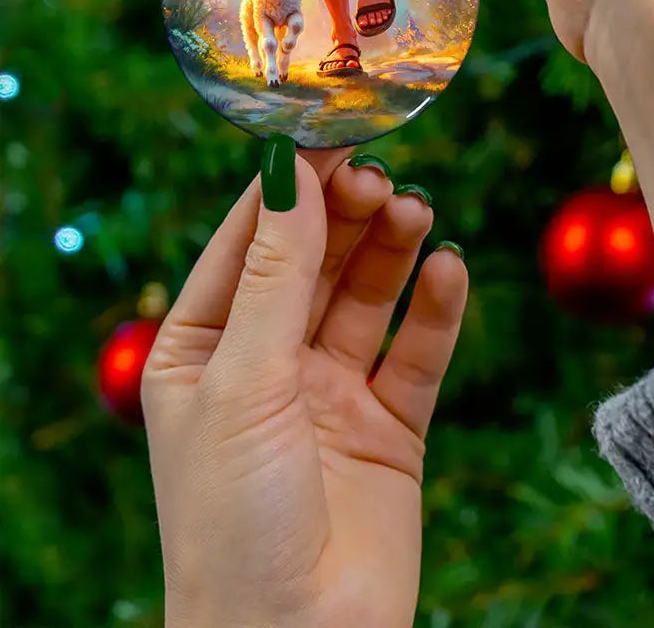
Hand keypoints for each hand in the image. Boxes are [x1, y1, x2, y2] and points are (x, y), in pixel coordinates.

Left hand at [142, 143, 467, 627]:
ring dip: (392, 250)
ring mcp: (331, 393)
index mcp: (204, 350)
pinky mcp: (390, 425)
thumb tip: (290, 171)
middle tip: (381, 178)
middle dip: (346, 216)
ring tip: (416, 213)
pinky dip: (436, 309)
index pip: (249, 243)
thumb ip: (276, 275)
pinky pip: (417, 351)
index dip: (289, 188)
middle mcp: (268, 364)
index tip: (331, 134)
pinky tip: (449, 269)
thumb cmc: (234, 520)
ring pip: (368, 297)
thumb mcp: (244, 381)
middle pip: (315, 261)